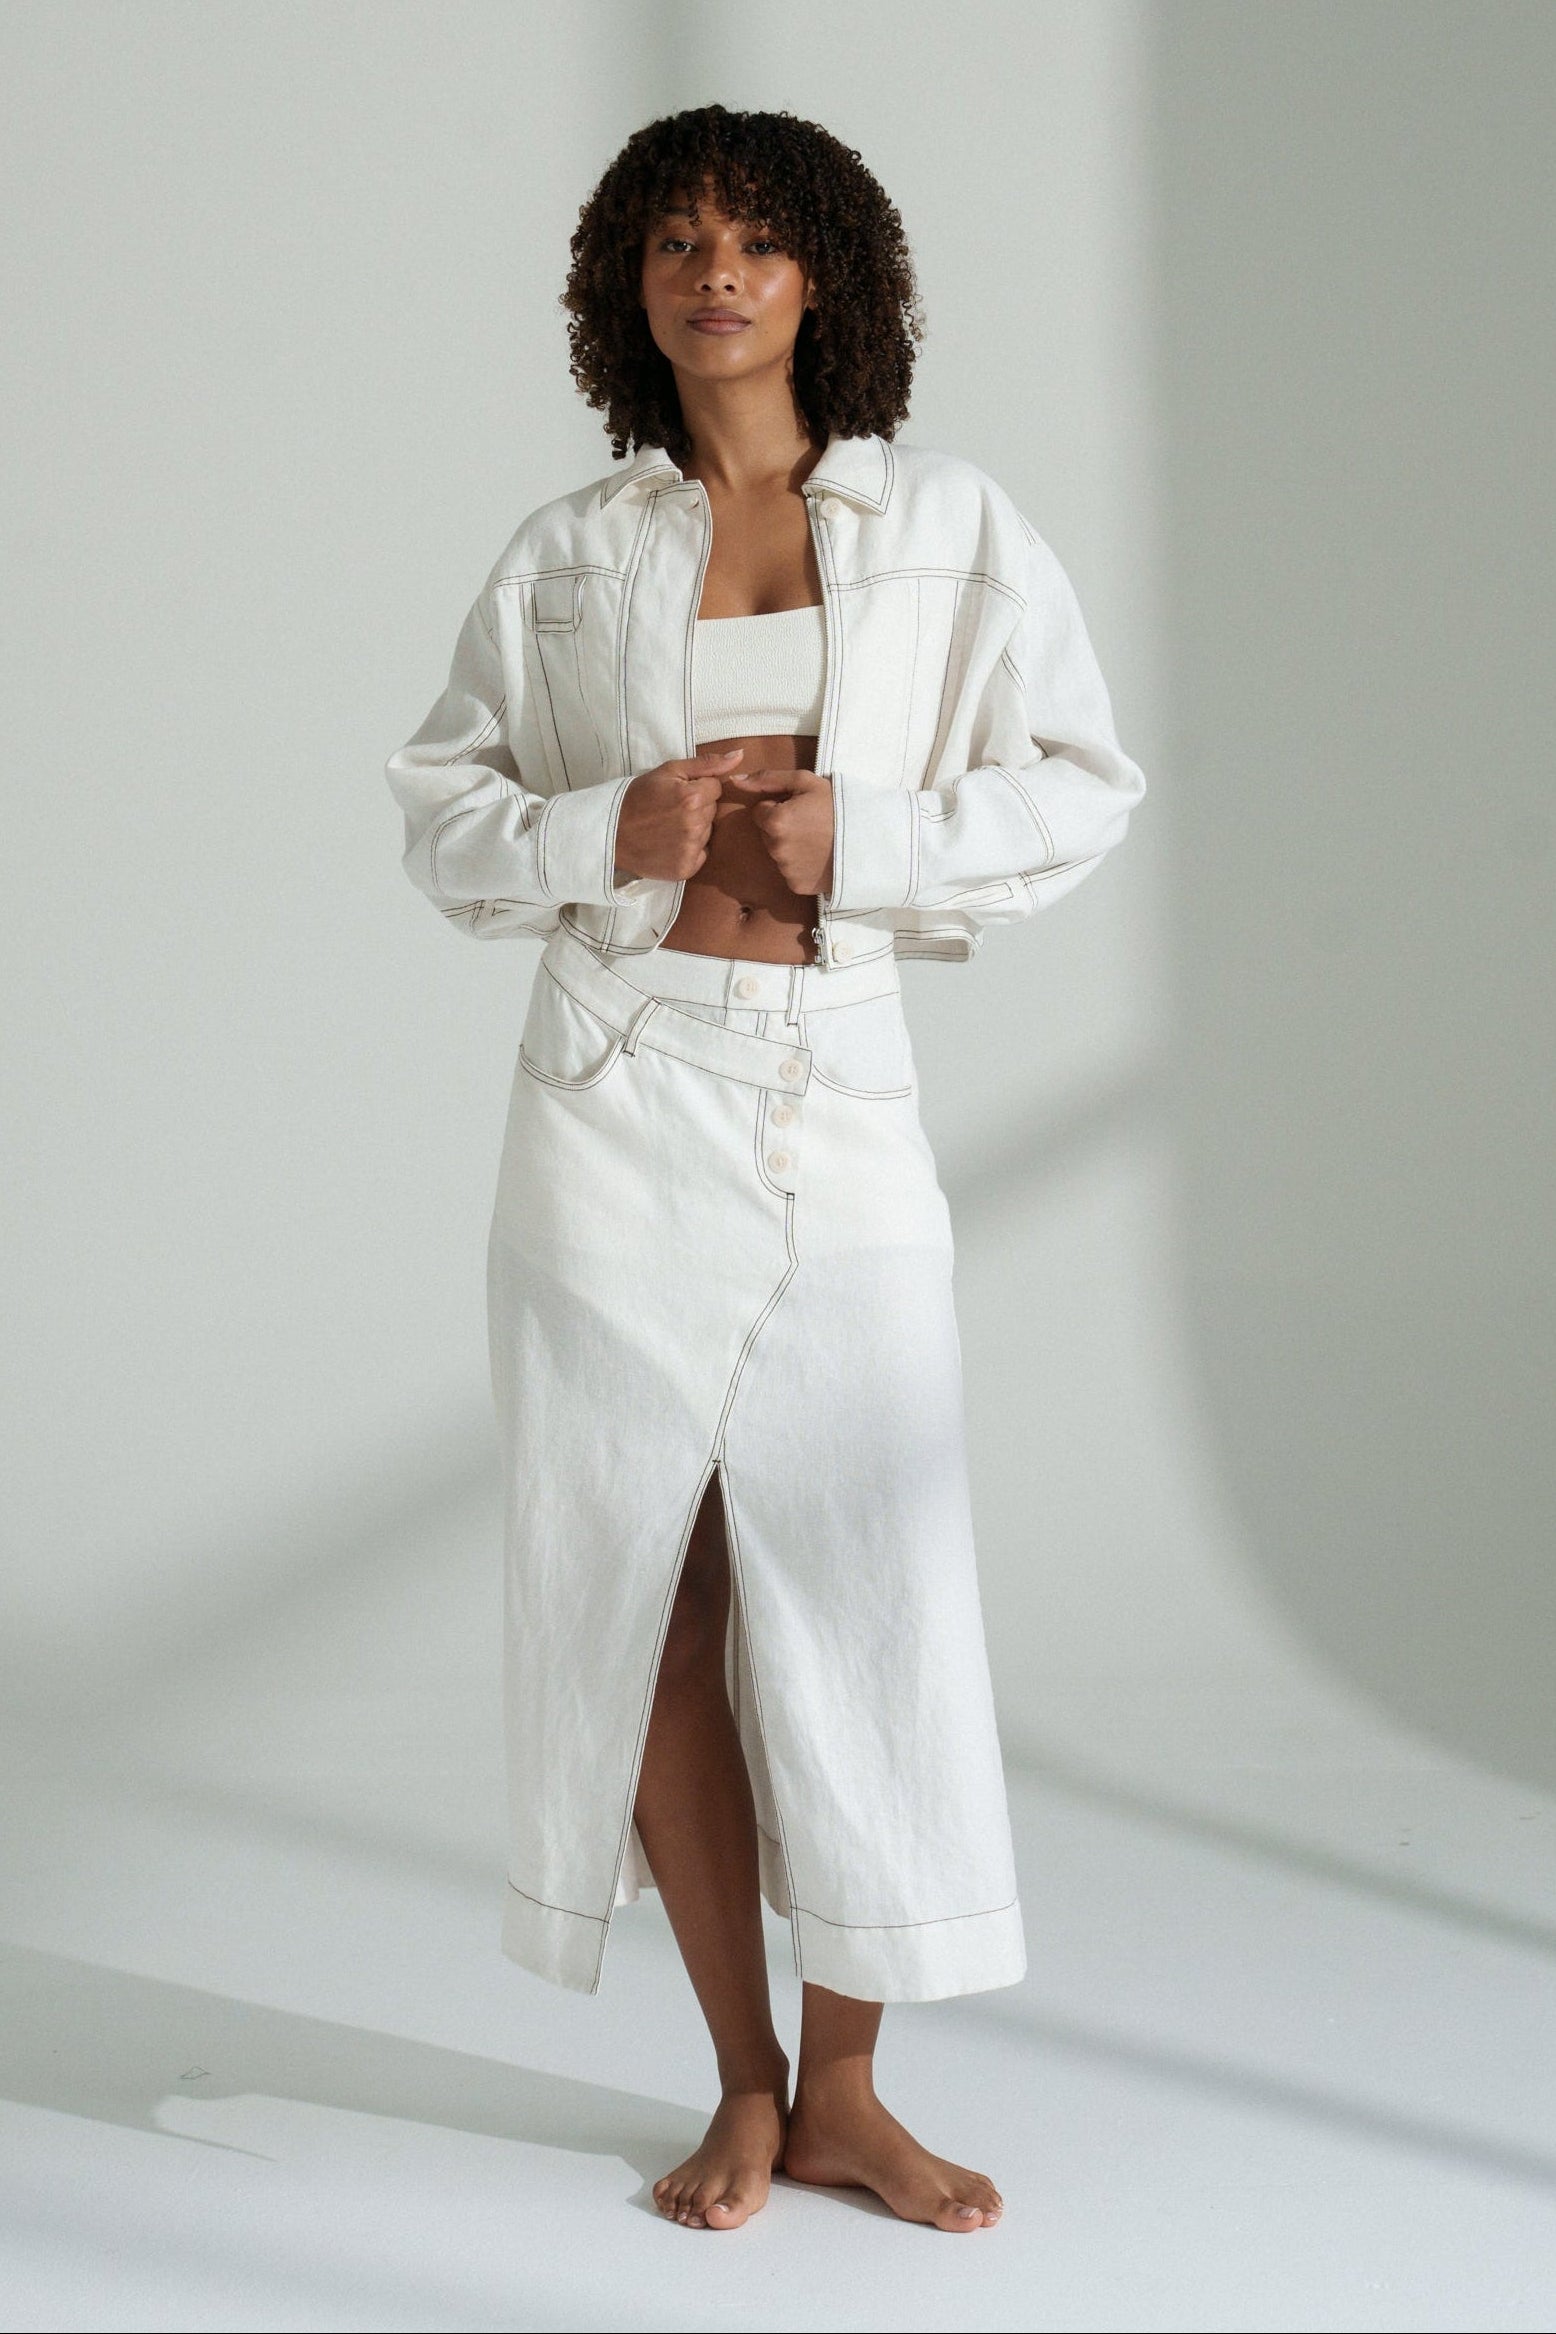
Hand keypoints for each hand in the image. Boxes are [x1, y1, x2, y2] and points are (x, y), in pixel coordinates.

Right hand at [613, 750, 742, 881]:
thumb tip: (739, 756)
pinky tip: (670, 843)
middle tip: (670, 810)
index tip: (677, 793)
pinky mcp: (685, 868)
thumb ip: (707, 764)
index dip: (698, 788)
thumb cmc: (637, 798)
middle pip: (712, 810)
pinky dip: (690, 849)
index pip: (716, 788)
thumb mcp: (668, 770)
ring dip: (695, 828)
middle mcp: (694, 825)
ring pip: (708, 832)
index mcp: (691, 797)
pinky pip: (701, 854)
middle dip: (697, 807)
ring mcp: (690, 849)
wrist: (611, 832)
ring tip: (668, 826)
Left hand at [723, 767, 834, 896]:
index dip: (779, 807)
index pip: (760, 812)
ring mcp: (786, 869)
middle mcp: (776, 848)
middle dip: (782, 827)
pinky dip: (800, 865)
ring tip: (816, 840)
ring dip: (790, 846)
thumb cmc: (837, 806)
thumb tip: (736, 781)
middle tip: (810, 824)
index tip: (800, 808)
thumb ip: (767, 779)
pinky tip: (817, 857)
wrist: (868, 838)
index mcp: (775, 821)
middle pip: (767, 834)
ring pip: (777, 853)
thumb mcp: (805, 781)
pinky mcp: (796, 885)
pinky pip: (789, 872)